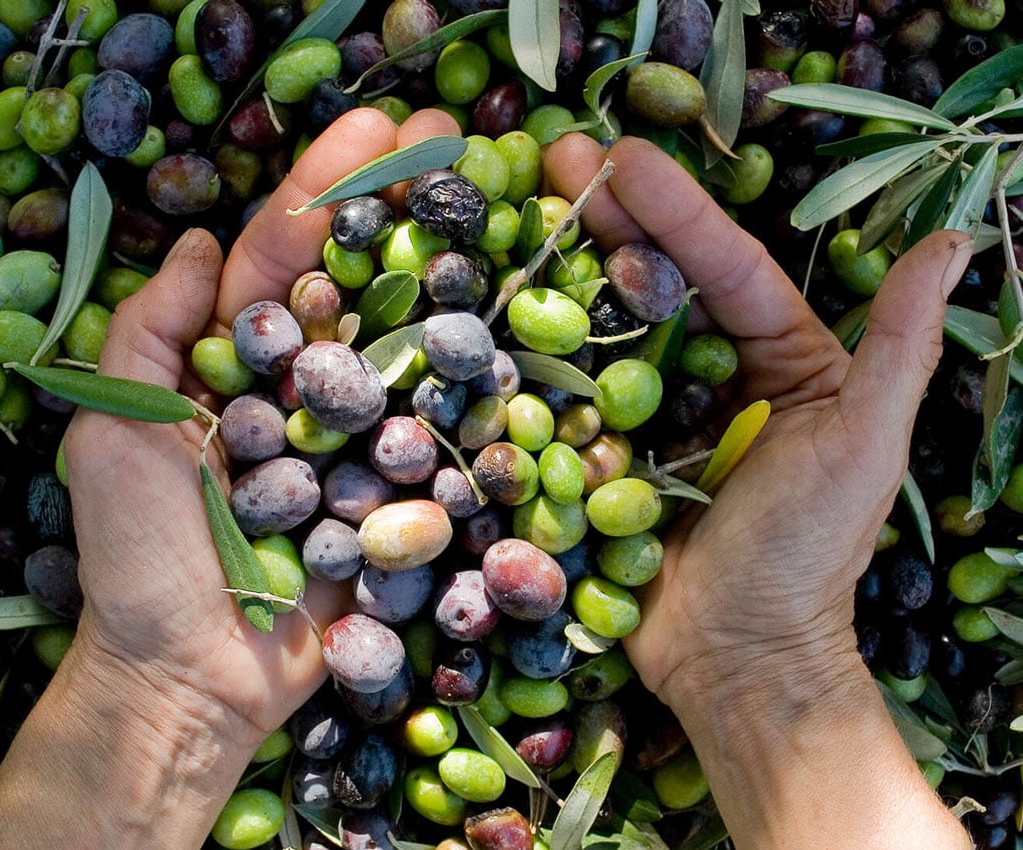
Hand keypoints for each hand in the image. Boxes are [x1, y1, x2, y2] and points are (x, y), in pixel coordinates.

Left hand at [64, 108, 458, 745]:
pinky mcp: (400, 493)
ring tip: (505, 210)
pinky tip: (520, 330)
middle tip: (462, 140)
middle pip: (362, 284)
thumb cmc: (143, 559)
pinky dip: (480, 386)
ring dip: (454, 277)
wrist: (197, 680)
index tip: (384, 127)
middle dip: (406, 208)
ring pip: (411, 348)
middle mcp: (303, 389)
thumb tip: (193, 241)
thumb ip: (148, 335)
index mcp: (235, 364)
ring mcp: (358, 438)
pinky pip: (445, 434)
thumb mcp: (113, 434)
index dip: (329, 188)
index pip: (285, 257)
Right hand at [543, 133, 971, 848]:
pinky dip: (540, 352)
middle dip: (610, 217)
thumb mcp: (864, 444)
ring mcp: (653, 413)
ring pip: (608, 326)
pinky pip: (572, 394)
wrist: (735, 657)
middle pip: (658, 282)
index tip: (622, 157)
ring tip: (521, 208)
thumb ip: (898, 345)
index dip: (677, 210)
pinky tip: (502, 305)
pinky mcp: (606, 453)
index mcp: (782, 358)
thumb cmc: (808, 554)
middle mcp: (715, 373)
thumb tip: (950, 242)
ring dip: (566, 268)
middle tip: (554, 156)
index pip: (725, 268)